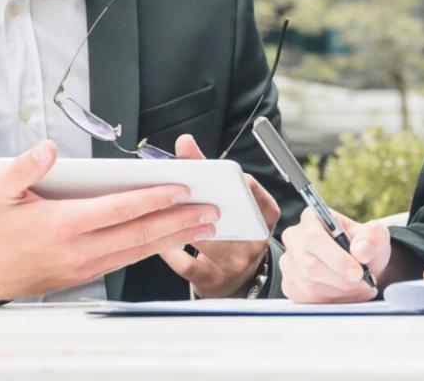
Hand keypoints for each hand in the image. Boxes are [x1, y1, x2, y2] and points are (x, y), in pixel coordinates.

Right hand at [0, 141, 219, 305]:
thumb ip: (25, 166)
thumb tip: (48, 149)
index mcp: (64, 224)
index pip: (119, 210)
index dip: (153, 199)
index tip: (181, 189)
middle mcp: (80, 249)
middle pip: (140, 234)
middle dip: (180, 221)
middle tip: (212, 210)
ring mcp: (85, 266)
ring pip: (140, 251)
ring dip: (176, 237)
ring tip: (206, 226)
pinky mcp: (86, 275)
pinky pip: (128, 259)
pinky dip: (155, 249)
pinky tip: (174, 238)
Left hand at [157, 134, 280, 296]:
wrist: (239, 281)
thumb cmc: (233, 231)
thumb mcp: (232, 204)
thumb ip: (210, 171)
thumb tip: (184, 142)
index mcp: (264, 218)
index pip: (258, 197)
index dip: (239, 185)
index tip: (217, 173)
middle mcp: (255, 242)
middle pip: (228, 218)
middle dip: (201, 203)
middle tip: (180, 191)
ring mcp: (235, 264)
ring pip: (205, 240)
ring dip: (180, 224)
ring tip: (162, 212)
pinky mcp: (212, 281)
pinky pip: (186, 262)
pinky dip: (169, 250)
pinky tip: (159, 240)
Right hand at [279, 205, 391, 303]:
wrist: (360, 266)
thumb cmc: (364, 246)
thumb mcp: (376, 236)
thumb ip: (372, 238)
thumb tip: (361, 250)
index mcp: (311, 218)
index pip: (314, 238)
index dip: (336, 258)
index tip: (358, 272)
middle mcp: (294, 238)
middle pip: (309, 265)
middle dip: (341, 279)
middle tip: (363, 283)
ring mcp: (289, 263)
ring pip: (308, 285)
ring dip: (339, 292)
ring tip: (359, 289)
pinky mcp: (290, 285)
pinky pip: (306, 299)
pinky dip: (330, 301)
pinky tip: (346, 295)